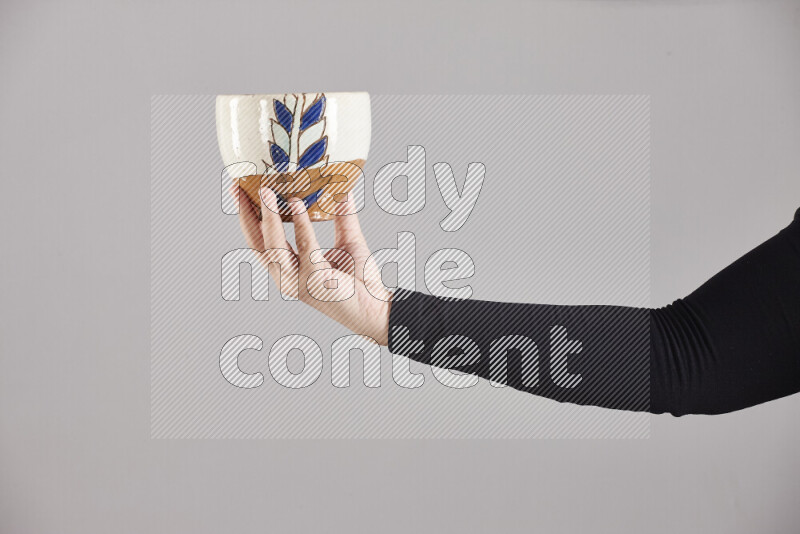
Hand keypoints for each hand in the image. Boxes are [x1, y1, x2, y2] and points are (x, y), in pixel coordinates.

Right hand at [233, 184, 390, 345]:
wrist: (377, 308)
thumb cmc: (360, 282)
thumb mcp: (348, 242)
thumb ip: (343, 217)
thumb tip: (343, 189)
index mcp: (288, 269)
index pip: (260, 241)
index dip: (247, 217)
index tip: (240, 192)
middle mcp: (287, 277)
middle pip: (257, 243)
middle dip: (245, 214)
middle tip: (239, 187)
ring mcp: (298, 281)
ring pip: (274, 245)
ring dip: (269, 217)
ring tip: (266, 191)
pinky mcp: (315, 280)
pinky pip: (305, 247)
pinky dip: (300, 224)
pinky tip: (297, 204)